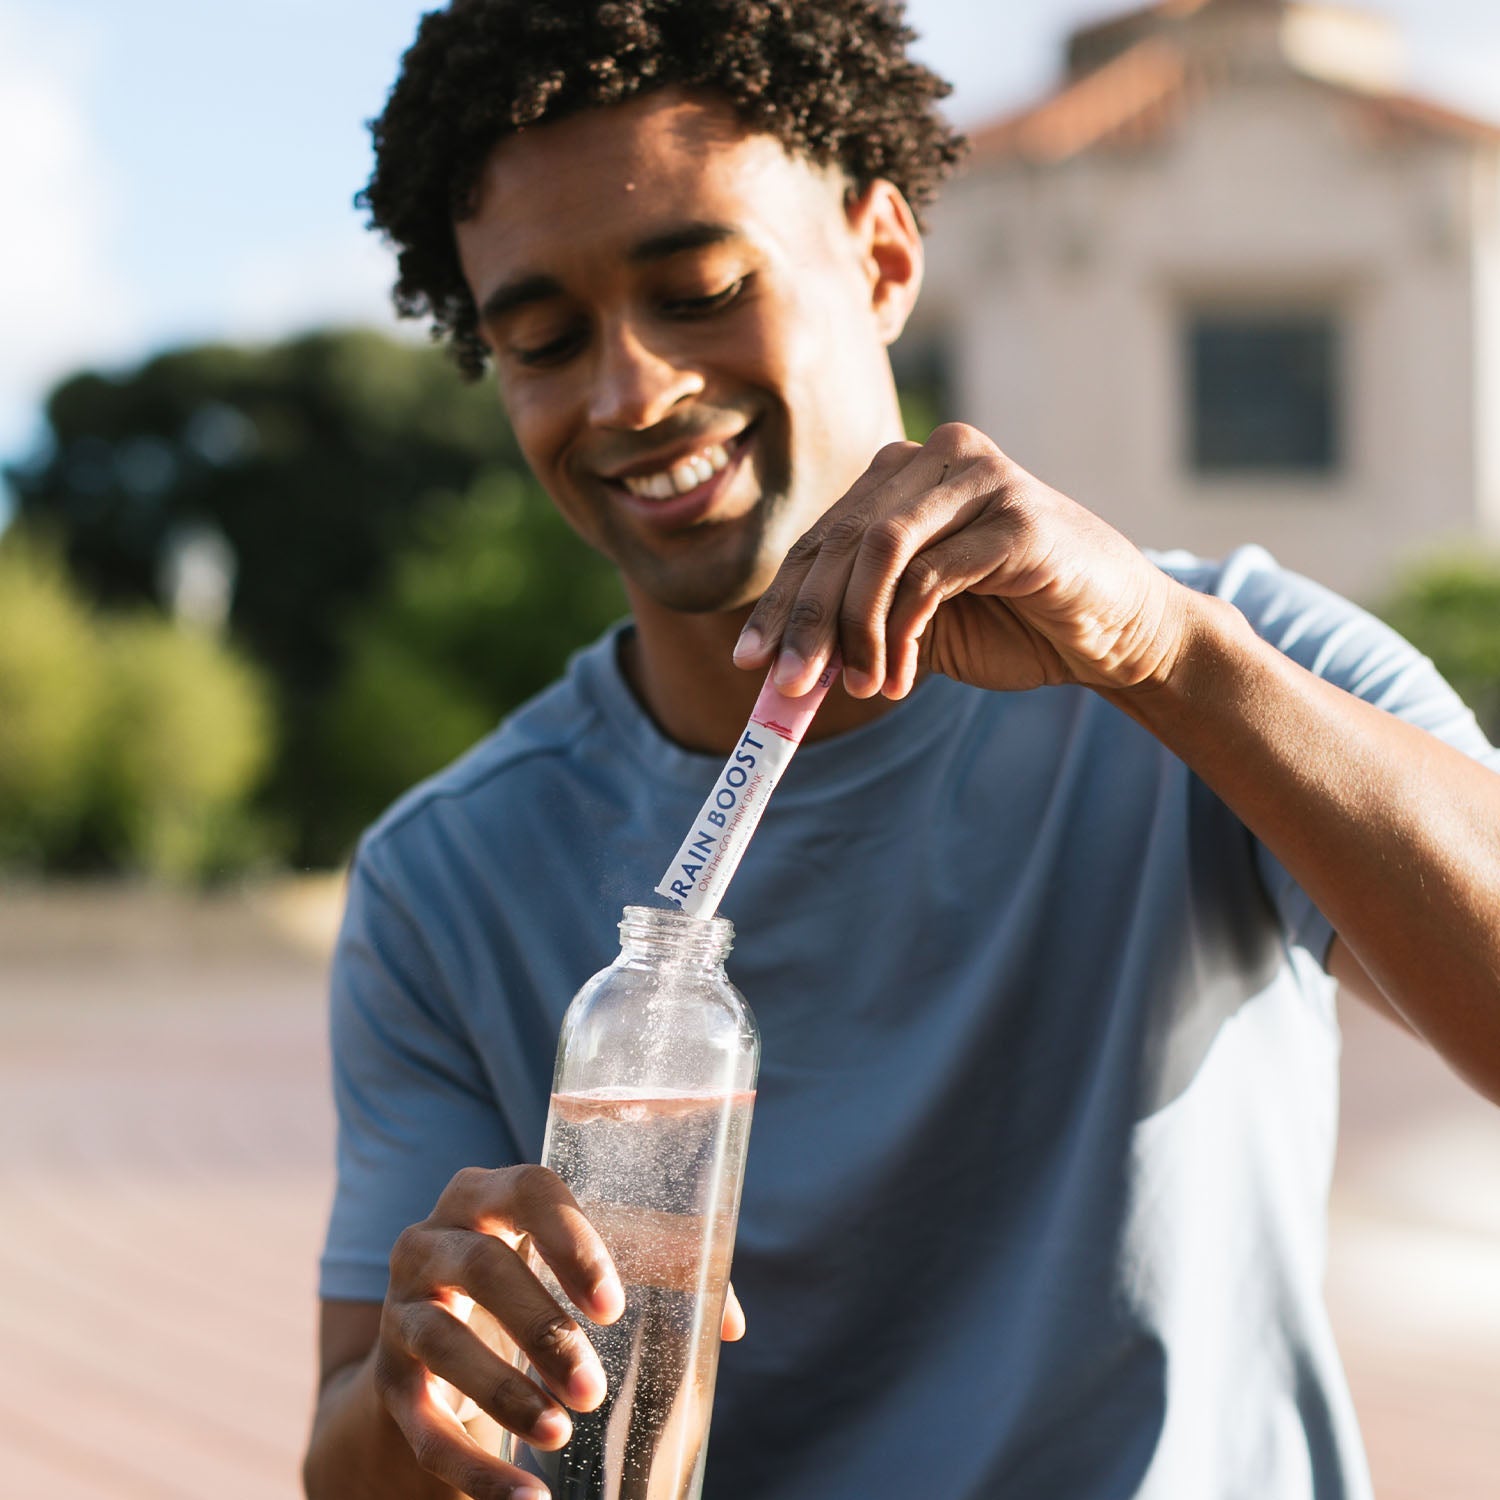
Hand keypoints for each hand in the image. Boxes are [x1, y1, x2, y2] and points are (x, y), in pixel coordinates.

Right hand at [373, 1164, 744, 1498]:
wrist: (433, 1335)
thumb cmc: (532, 1276)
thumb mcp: (577, 1260)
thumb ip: (655, 1269)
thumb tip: (729, 1324)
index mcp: (486, 1192)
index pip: (527, 1189)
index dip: (570, 1241)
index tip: (613, 1306)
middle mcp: (432, 1238)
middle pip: (482, 1267)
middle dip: (542, 1330)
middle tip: (595, 1390)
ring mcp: (403, 1307)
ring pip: (443, 1339)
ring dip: (505, 1394)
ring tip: (562, 1433)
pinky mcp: (390, 1379)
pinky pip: (422, 1425)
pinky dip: (472, 1471)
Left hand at [733, 424, 1189, 700]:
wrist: (1115, 633)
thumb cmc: (1013, 622)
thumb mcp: (915, 626)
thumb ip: (856, 627)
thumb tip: (779, 669)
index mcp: (904, 474)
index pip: (822, 538)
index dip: (781, 603)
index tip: (750, 662)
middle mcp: (938, 458)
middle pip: (841, 539)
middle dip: (806, 621)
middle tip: (786, 688)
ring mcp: (982, 479)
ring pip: (879, 549)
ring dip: (854, 630)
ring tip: (858, 690)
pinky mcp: (1018, 519)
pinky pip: (932, 574)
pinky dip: (903, 633)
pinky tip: (902, 678)